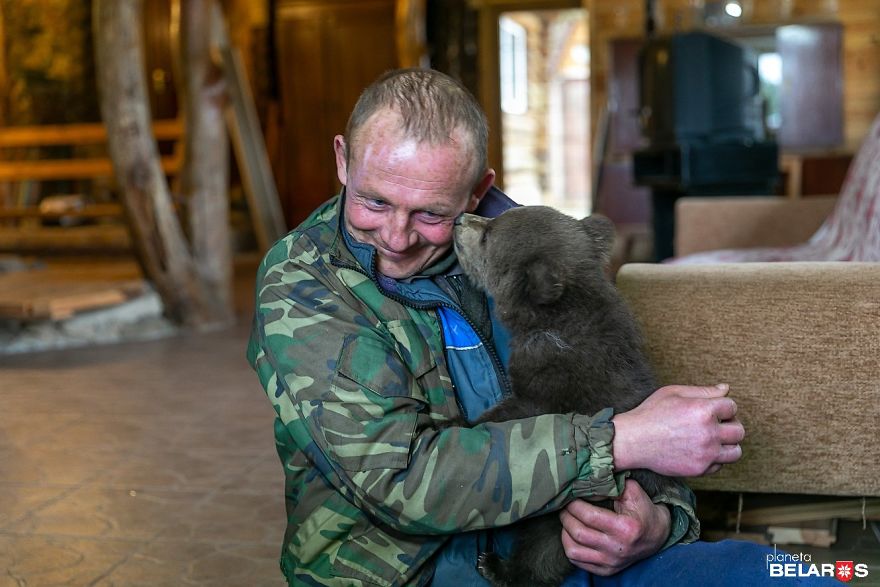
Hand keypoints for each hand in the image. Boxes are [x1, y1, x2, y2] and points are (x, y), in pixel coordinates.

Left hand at [559, 479, 670, 575]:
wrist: (657, 535)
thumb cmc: (643, 509)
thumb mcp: (632, 491)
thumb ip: (610, 483)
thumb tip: (585, 482)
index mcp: (625, 528)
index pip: (588, 516)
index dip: (574, 504)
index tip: (570, 495)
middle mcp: (617, 549)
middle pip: (578, 533)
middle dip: (566, 516)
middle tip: (564, 506)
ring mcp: (611, 562)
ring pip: (573, 551)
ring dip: (565, 533)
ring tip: (567, 520)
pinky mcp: (606, 570)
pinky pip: (577, 562)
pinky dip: (570, 547)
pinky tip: (572, 535)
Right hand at [612, 383, 744, 476]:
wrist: (633, 441)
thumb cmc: (651, 413)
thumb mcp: (674, 392)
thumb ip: (703, 391)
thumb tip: (726, 388)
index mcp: (704, 410)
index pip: (732, 407)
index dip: (723, 407)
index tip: (713, 410)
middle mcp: (709, 433)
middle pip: (739, 430)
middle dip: (730, 425)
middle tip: (716, 424)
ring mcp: (706, 453)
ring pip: (735, 452)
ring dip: (728, 444)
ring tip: (713, 439)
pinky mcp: (700, 469)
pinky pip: (719, 465)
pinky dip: (714, 458)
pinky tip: (700, 450)